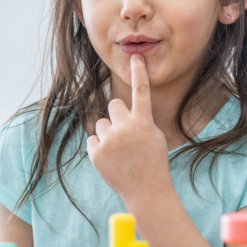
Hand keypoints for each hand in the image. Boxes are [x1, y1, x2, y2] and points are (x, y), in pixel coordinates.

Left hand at [86, 54, 170, 204]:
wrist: (146, 190)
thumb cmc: (151, 161)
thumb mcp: (153, 136)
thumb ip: (139, 120)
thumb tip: (120, 108)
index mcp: (144, 122)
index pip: (141, 92)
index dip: (138, 73)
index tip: (135, 56)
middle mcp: (126, 128)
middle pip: (113, 105)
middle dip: (117, 116)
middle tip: (125, 134)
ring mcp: (110, 140)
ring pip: (101, 123)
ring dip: (108, 134)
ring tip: (120, 152)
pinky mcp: (96, 153)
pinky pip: (92, 140)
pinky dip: (99, 148)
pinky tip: (111, 160)